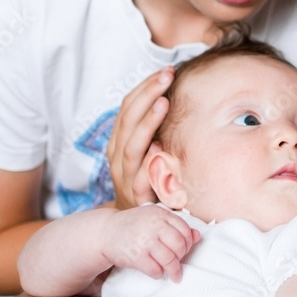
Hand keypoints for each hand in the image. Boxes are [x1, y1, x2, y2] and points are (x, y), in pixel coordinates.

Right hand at [103, 205, 198, 281]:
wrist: (106, 232)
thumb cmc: (134, 226)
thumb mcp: (154, 219)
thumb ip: (175, 226)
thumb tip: (197, 236)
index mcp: (160, 214)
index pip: (184, 230)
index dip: (187, 242)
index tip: (184, 250)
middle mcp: (154, 225)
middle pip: (178, 245)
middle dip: (181, 257)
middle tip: (178, 263)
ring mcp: (144, 240)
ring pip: (169, 259)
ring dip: (174, 270)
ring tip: (175, 275)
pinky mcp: (135, 256)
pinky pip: (154, 269)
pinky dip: (159, 274)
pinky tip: (157, 273)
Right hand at [107, 66, 173, 209]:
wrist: (132, 226)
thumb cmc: (148, 183)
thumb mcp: (148, 153)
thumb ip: (156, 131)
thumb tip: (179, 99)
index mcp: (120, 141)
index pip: (128, 107)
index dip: (144, 87)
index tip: (164, 70)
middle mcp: (118, 156)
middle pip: (128, 119)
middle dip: (146, 94)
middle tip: (166, 75)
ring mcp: (125, 176)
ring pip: (131, 145)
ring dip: (146, 122)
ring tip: (163, 102)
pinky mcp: (136, 196)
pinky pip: (139, 177)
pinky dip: (148, 162)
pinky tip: (160, 147)